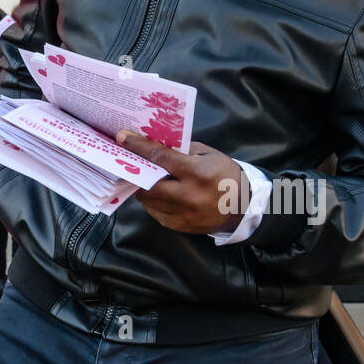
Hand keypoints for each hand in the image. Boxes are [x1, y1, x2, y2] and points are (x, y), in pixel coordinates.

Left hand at [116, 130, 247, 233]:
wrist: (242, 207)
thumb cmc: (224, 174)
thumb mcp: (207, 155)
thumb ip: (180, 150)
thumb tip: (152, 144)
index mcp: (197, 174)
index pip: (160, 157)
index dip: (138, 146)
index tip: (122, 137)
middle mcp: (188, 197)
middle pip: (147, 183)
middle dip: (135, 172)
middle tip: (128, 161)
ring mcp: (182, 215)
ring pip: (148, 200)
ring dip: (142, 187)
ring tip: (141, 176)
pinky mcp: (178, 226)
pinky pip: (155, 211)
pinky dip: (152, 200)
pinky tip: (157, 191)